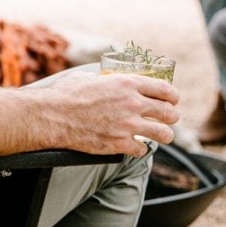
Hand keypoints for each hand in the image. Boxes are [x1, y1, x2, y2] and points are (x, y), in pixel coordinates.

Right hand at [43, 68, 179, 156]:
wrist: (52, 116)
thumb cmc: (66, 94)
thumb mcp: (91, 77)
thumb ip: (107, 80)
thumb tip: (108, 80)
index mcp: (127, 83)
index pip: (164, 89)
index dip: (173, 96)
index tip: (173, 100)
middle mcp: (132, 103)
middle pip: (168, 112)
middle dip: (172, 116)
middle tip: (170, 119)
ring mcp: (128, 125)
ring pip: (163, 133)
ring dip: (165, 135)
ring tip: (164, 136)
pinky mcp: (119, 143)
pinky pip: (142, 149)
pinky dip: (140, 149)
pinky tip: (136, 147)